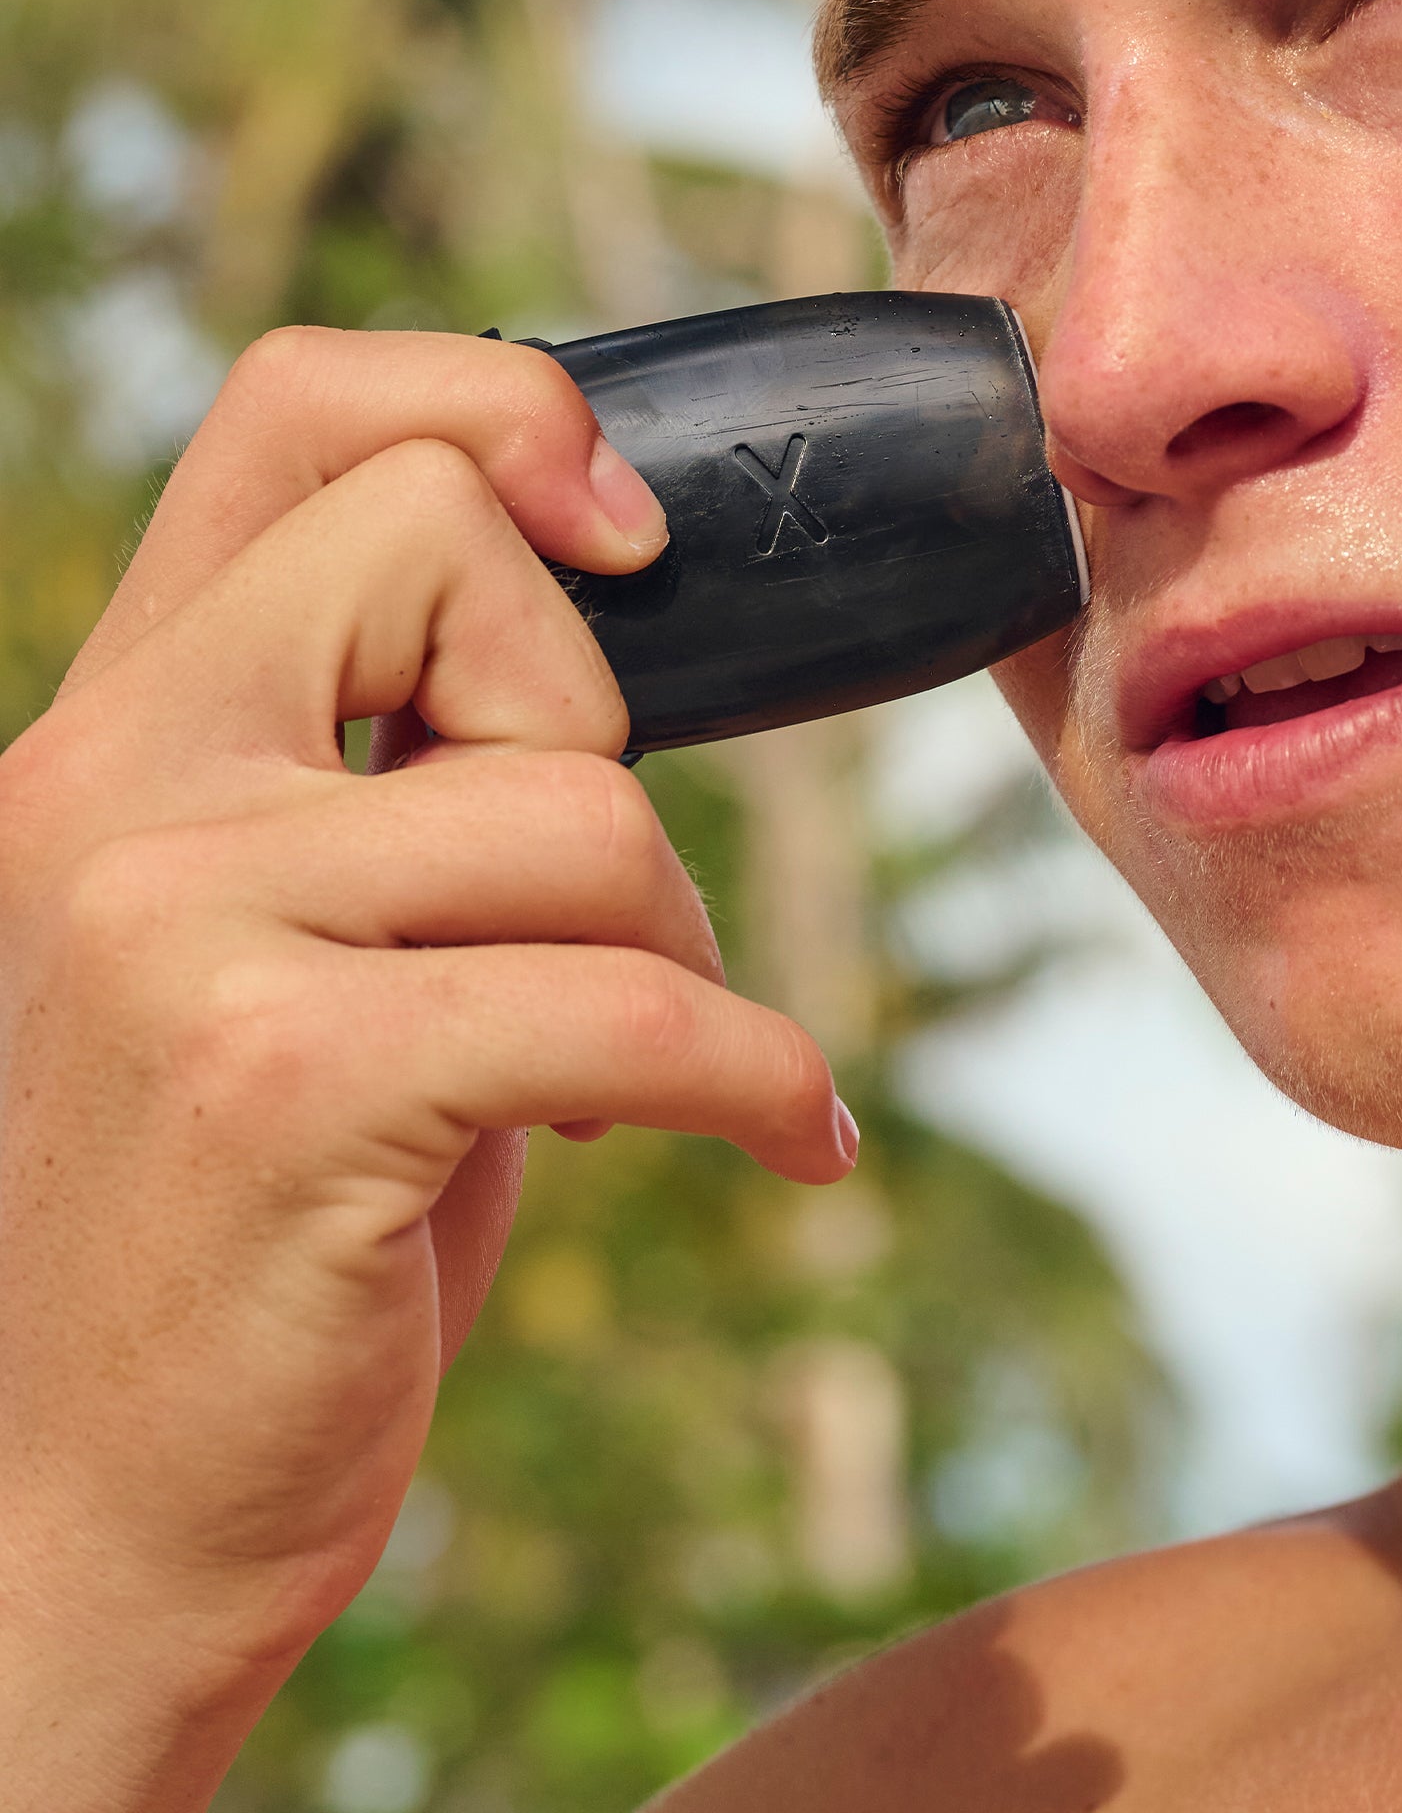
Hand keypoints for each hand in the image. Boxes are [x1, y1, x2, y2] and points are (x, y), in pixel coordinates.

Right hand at [0, 328, 854, 1809]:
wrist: (90, 1518)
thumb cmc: (256, 1213)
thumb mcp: (290, 937)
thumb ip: (392, 766)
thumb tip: (615, 612)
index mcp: (122, 723)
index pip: (300, 411)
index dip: (494, 412)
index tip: (623, 538)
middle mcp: (113, 783)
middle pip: (446, 542)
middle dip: (586, 712)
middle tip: (585, 893)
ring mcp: (176, 924)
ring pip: (577, 805)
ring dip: (673, 936)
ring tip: (623, 1057)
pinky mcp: (282, 1081)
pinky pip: (634, 999)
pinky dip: (757, 1075)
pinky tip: (782, 1139)